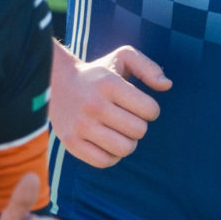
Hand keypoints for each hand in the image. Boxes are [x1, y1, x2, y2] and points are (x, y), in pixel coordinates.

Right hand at [49, 44, 170, 167]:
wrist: (54, 83)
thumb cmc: (97, 74)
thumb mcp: (123, 57)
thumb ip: (148, 67)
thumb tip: (167, 85)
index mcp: (109, 83)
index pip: (150, 110)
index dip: (151, 110)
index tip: (139, 106)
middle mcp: (94, 105)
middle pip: (139, 131)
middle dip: (139, 126)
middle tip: (128, 119)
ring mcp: (80, 126)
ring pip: (124, 149)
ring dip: (128, 142)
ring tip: (119, 132)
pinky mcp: (70, 142)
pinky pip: (105, 161)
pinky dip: (112, 156)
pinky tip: (108, 143)